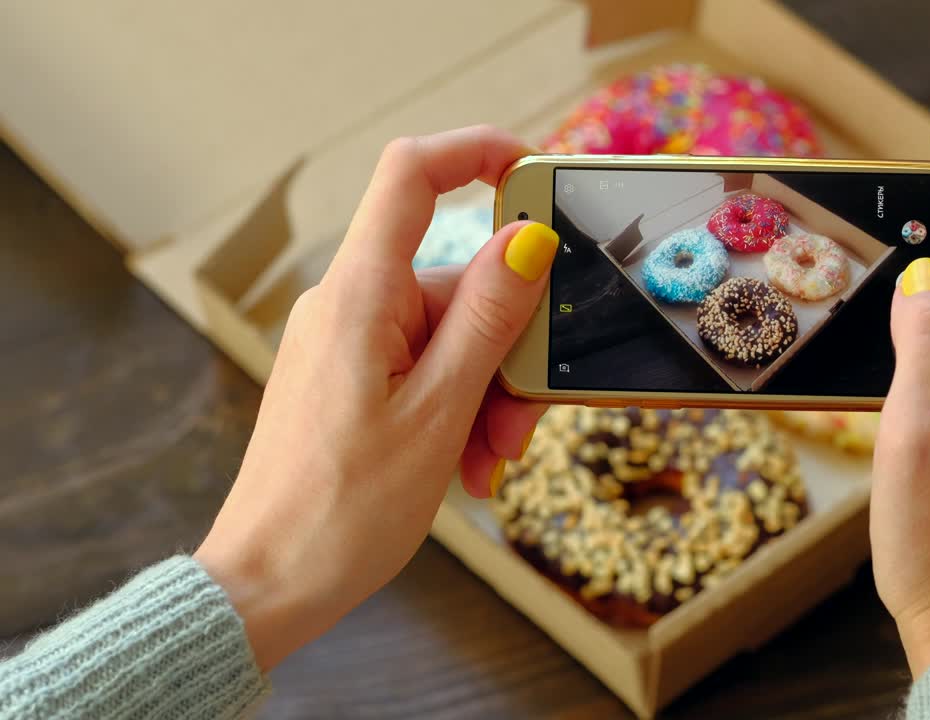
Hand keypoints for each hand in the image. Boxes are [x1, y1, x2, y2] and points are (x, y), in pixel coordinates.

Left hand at [194, 126, 559, 669]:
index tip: (534, 171)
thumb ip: (488, 318)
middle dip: (507, 348)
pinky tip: (465, 464)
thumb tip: (527, 240)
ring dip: (486, 393)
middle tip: (519, 424)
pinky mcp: (349, 378)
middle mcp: (348, 306)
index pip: (412, 177)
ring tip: (487, 463)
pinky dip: (457, 408)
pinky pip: (423, 367)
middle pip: (454, 282)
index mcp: (361, 296)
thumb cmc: (343, 509)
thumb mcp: (441, 411)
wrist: (270, 582)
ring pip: (449, 335)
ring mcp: (347, 343)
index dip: (475, 152)